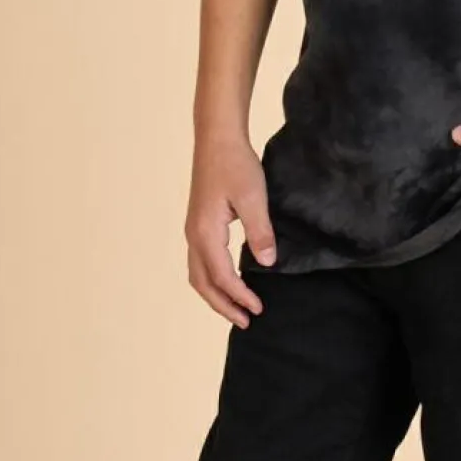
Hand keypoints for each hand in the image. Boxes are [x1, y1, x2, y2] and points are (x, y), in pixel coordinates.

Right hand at [186, 131, 276, 325]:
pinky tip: (230, 280)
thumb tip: (267, 263)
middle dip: (223, 305)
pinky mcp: (199, 224)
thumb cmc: (235, 164)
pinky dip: (213, 279)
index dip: (240, 296)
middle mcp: (194, 236)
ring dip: (216, 295)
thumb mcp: (253, 198)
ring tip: (236, 308)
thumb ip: (260, 232)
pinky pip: (201, 262)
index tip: (259, 309)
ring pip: (198, 274)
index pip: (222, 277)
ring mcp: (193, 230)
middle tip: (246, 321)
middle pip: (203, 283)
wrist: (216, 138)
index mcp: (205, 233)